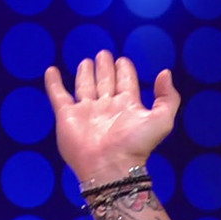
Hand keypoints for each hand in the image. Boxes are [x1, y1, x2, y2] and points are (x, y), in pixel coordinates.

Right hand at [44, 50, 178, 182]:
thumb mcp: (162, 120)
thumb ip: (168, 97)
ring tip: (87, 61)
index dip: (125, 70)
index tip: (123, 60)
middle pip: (106, 81)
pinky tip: (52, 71)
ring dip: (86, 73)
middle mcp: (107, 107)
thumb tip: (165, 73)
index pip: (126, 82)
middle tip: (104, 54)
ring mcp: (86, 111)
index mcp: (128, 106)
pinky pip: (58, 95)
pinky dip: (54, 83)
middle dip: (105, 68)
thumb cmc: (136, 144)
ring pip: (85, 86)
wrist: (110, 165)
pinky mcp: (67, 116)